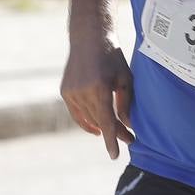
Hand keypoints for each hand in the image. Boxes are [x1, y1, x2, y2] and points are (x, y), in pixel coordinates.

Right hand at [60, 37, 134, 158]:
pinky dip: (87, 121)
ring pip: (88, 119)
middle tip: (129, 138)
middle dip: (114, 132)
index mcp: (99, 88)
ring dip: (102, 126)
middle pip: (99, 122)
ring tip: (117, 131)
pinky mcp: (65, 92)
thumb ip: (125, 103)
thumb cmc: (112, 56)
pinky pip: (77, 113)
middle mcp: (82, 92)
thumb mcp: (125, 78)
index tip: (115, 155)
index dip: (112, 140)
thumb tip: (126, 126)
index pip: (106, 121)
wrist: (89, 38)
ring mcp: (71, 93)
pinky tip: (98, 128)